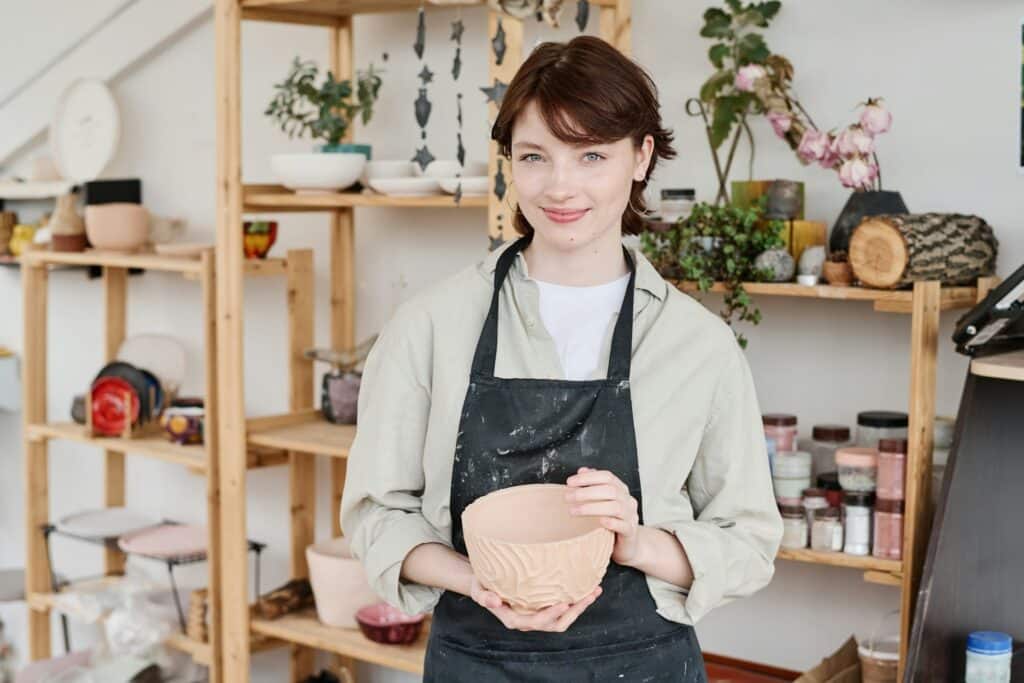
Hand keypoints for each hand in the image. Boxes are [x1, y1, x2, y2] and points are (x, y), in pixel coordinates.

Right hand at [469, 574, 601, 631]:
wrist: (484, 585)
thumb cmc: (482, 586)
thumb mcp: (479, 589)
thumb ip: (484, 596)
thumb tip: (493, 601)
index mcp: (514, 619)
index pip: (536, 621)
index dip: (550, 614)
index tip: (564, 604)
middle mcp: (528, 622)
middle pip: (556, 623)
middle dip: (575, 611)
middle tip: (590, 594)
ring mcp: (537, 617)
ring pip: (563, 619)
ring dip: (580, 607)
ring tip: (594, 591)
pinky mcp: (543, 609)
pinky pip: (562, 611)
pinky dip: (576, 602)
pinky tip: (586, 589)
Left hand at [565, 467, 640, 565]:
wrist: (629, 545)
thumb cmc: (613, 521)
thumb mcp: (603, 501)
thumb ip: (594, 486)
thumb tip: (582, 471)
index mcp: (621, 490)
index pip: (607, 477)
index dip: (588, 477)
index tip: (570, 482)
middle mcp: (627, 500)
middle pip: (610, 491)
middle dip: (586, 492)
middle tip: (568, 497)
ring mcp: (631, 516)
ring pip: (615, 507)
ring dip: (592, 508)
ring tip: (573, 511)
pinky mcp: (631, 532)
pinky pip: (623, 526)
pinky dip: (611, 522)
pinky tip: (598, 522)